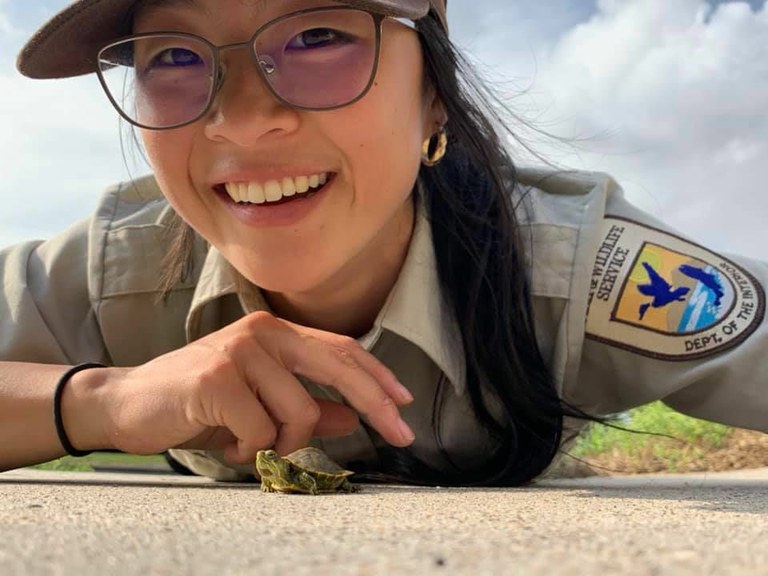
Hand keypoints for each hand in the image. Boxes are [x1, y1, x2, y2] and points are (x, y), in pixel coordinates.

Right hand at [91, 312, 414, 463]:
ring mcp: (238, 351)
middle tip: (402, 436)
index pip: (340, 349)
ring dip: (280, 442)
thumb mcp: (261, 404)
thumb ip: (307, 406)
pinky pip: (260, 430)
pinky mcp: (216, 378)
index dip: (377, 376)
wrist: (129, 403)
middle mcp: (262, 332)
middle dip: (376, 404)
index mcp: (276, 332)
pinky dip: (248, 449)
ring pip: (298, 412)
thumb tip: (352, 417)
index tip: (405, 402)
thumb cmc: (199, 403)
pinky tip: (225, 441)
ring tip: (247, 441)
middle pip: (337, 367)